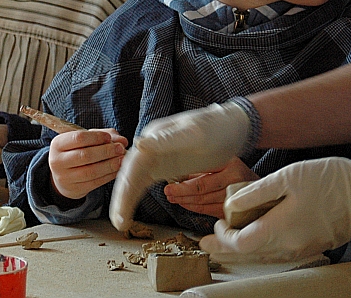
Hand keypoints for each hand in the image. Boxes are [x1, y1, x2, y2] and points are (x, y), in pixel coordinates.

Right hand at [50, 129, 127, 199]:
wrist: (63, 176)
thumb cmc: (76, 152)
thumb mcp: (84, 140)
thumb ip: (103, 136)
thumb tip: (122, 140)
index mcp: (58, 144)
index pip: (78, 138)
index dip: (96, 137)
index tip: (109, 138)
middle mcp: (58, 161)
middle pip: (85, 155)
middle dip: (106, 151)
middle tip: (120, 148)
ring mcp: (65, 177)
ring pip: (91, 171)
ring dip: (110, 164)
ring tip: (121, 159)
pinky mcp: (75, 189)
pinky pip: (95, 182)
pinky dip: (109, 175)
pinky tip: (117, 169)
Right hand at [109, 100, 253, 230]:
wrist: (231, 126)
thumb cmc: (215, 127)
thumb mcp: (193, 134)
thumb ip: (166, 141)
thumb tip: (138, 145)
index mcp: (154, 136)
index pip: (133, 165)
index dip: (125, 188)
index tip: (120, 210)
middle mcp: (151, 146)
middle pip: (129, 174)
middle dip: (121, 199)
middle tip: (119, 223)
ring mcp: (157, 157)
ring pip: (134, 181)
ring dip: (126, 200)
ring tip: (121, 223)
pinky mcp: (165, 167)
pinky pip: (145, 184)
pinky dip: (136, 197)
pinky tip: (130, 212)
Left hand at [164, 158, 258, 218]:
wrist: (264, 188)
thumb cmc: (239, 173)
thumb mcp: (225, 162)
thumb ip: (205, 168)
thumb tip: (179, 174)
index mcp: (231, 164)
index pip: (203, 175)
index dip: (184, 182)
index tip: (170, 183)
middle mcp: (235, 180)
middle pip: (202, 190)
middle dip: (181, 193)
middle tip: (168, 192)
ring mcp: (236, 197)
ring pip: (204, 202)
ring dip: (185, 201)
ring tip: (173, 198)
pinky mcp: (234, 210)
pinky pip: (209, 211)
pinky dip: (195, 208)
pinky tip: (186, 205)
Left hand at [199, 157, 350, 261]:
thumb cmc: (328, 179)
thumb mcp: (286, 177)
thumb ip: (255, 192)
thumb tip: (231, 204)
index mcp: (280, 229)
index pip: (241, 244)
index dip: (223, 237)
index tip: (217, 222)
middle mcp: (289, 246)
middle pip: (249, 255)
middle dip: (224, 250)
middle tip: (205, 245)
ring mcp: (301, 249)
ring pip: (263, 257)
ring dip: (241, 251)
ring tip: (223, 245)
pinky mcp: (311, 247)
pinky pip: (278, 254)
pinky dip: (260, 250)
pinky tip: (254, 241)